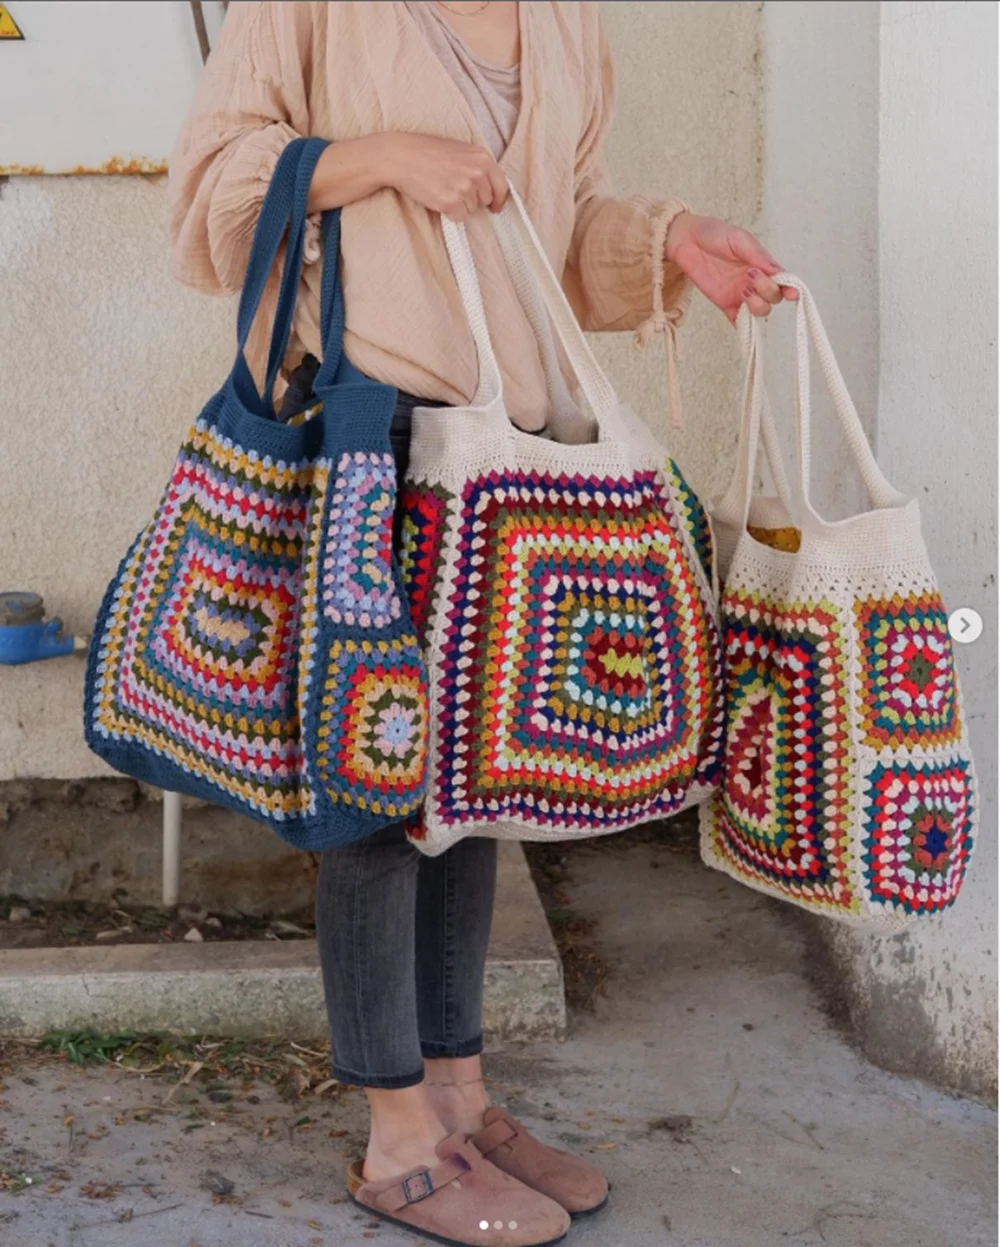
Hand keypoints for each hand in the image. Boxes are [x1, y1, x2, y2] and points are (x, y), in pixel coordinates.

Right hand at [382, 133, 508, 220]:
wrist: (402, 156)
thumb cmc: (427, 152)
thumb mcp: (460, 150)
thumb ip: (477, 166)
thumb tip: (488, 187)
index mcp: (482, 157)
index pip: (502, 186)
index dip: (499, 199)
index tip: (495, 207)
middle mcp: (476, 173)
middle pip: (485, 200)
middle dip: (472, 199)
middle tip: (454, 189)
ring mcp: (464, 188)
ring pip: (471, 209)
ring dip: (459, 205)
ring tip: (442, 188)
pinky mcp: (451, 202)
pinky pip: (459, 217)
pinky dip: (449, 212)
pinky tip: (437, 197)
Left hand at [665, 212, 796, 322]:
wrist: (686, 240)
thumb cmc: (715, 234)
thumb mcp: (739, 239)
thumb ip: (757, 255)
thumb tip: (777, 271)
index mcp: (763, 265)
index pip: (783, 280)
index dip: (791, 289)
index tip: (792, 294)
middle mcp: (755, 282)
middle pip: (773, 298)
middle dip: (768, 291)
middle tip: (751, 276)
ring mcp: (741, 295)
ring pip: (760, 311)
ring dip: (757, 305)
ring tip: (744, 291)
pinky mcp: (725, 304)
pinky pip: (738, 321)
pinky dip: (742, 325)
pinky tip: (740, 316)